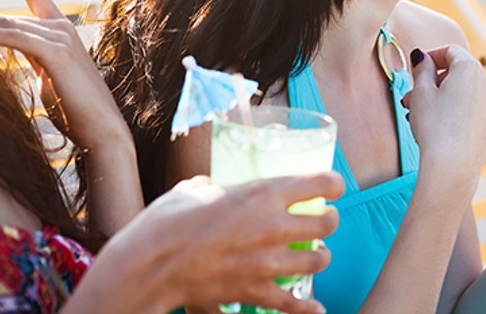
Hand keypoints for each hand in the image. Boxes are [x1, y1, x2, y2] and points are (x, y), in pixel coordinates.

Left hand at [0, 0, 128, 150]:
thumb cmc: (76, 110)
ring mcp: (60, 37)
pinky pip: (14, 38)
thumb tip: (21, 54)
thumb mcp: (49, 76)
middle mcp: (61, 27)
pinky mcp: (56, 52)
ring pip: (6, 24)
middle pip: (6, 14)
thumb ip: (36, 58)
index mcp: (60, 31)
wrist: (101, 130)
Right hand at [113, 174, 342, 313]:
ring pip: (318, 261)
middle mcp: (273, 226)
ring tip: (317, 256)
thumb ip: (210, 187)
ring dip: (320, 257)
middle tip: (326, 220)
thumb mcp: (193, 190)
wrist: (150, 264)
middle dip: (330, 220)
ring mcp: (268, 261)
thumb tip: (207, 187)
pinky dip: (306, 307)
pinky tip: (315, 307)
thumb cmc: (168, 222)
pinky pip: (293, 302)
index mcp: (262, 194)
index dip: (334, 183)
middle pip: (327, 223)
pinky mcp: (255, 291)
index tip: (335, 187)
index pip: (319, 183)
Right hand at [401, 45, 485, 185]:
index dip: (431, 56)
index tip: (417, 67)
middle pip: (457, 74)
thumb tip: (422, 57)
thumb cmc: (435, 126)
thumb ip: (422, 69)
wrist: (452, 166)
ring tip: (418, 115)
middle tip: (411, 96)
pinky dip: (453, 113)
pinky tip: (435, 128)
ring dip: (440, 99)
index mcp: (470, 69)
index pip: (450, 51)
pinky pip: (469, 112)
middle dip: (432, 82)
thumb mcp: (421, 93)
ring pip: (462, 94)